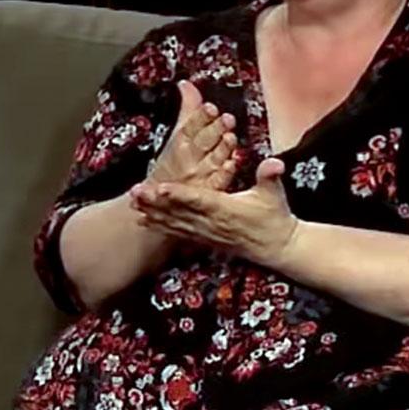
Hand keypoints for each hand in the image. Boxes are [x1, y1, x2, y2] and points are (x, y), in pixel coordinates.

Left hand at [129, 158, 299, 266]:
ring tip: (132, 203)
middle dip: (156, 203)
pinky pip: (178, 232)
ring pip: (175, 223)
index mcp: (227, 209)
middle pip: (179, 212)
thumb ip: (271, 176)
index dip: (179, 195)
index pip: (200, 200)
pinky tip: (144, 220)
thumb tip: (275, 163)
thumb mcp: (275, 194)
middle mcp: (213, 223)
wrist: (276, 246)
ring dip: (153, 213)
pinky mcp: (204, 238)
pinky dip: (160, 226)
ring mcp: (207, 233)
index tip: (160, 187)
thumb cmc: (275, 216)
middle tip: (135, 192)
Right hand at [147, 79, 238, 190]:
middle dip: (213, 130)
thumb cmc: (171, 166)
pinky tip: (233, 163)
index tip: (210, 107)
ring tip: (231, 137)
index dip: (200, 117)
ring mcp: (199, 176)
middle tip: (226, 118)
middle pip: (201, 142)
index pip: (189, 128)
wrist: (156, 204)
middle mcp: (188, 159)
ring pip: (212, 160)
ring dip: (221, 149)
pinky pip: (217, 182)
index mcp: (179, 144)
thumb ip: (188, 111)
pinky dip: (224, 173)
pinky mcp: (208, 192)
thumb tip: (187, 84)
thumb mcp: (176, 137)